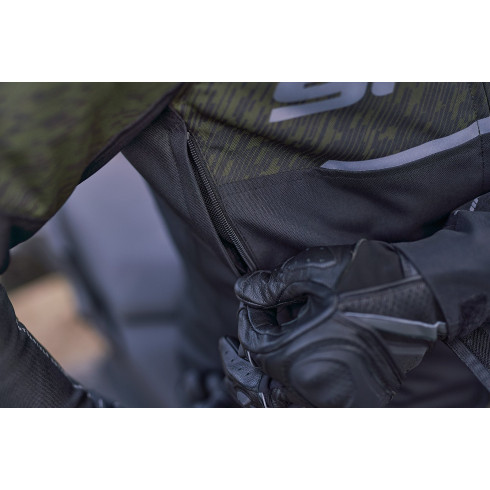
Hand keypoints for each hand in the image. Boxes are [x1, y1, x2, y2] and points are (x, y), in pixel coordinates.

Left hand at [220, 240, 447, 406]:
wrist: (419, 294)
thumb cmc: (364, 280)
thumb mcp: (310, 274)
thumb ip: (268, 286)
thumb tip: (241, 290)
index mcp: (294, 356)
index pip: (253, 343)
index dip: (247, 318)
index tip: (251, 300)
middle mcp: (311, 387)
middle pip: (260, 379)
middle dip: (244, 356)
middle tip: (233, 342)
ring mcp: (334, 397)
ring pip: (281, 402)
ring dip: (261, 382)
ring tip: (253, 360)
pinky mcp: (354, 398)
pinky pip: (309, 405)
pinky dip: (290, 391)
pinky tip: (288, 367)